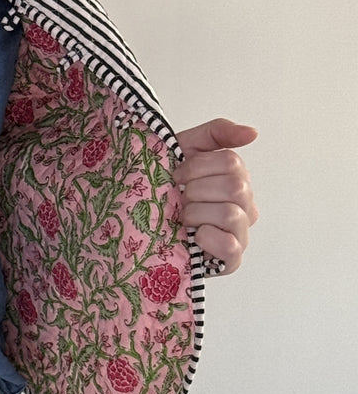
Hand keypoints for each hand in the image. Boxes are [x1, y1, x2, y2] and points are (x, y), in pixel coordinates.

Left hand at [172, 118, 258, 273]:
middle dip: (196, 190)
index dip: (197, 167)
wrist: (141, 218)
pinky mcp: (231, 260)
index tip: (177, 175)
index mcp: (237, 179)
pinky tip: (193, 235)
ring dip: (196, 213)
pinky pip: (230, 246)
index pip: (231, 162)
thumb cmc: (166, 184)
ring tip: (183, 217)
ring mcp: (241, 233)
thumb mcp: (186, 149)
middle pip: (235, 187)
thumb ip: (218, 133)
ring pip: (231, 214)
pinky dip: (207, 237)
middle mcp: (246, 206)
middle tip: (179, 197)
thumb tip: (253, 133)